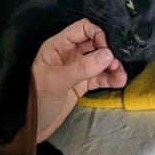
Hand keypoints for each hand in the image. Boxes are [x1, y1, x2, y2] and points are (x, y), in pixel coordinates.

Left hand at [32, 18, 126, 142]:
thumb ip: (83, 68)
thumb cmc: (37, 99)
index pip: (81, 29)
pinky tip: (119, 81)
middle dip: (107, 51)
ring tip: (120, 75)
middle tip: (116, 63)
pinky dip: (110, 78)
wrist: (33, 125)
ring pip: (99, 61)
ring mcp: (76, 68)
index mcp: (58, 46)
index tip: (107, 48)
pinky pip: (99, 76)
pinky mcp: (82, 83)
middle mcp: (68, 53)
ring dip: (112, 66)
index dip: (97, 34)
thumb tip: (108, 55)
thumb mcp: (58, 81)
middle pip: (94, 43)